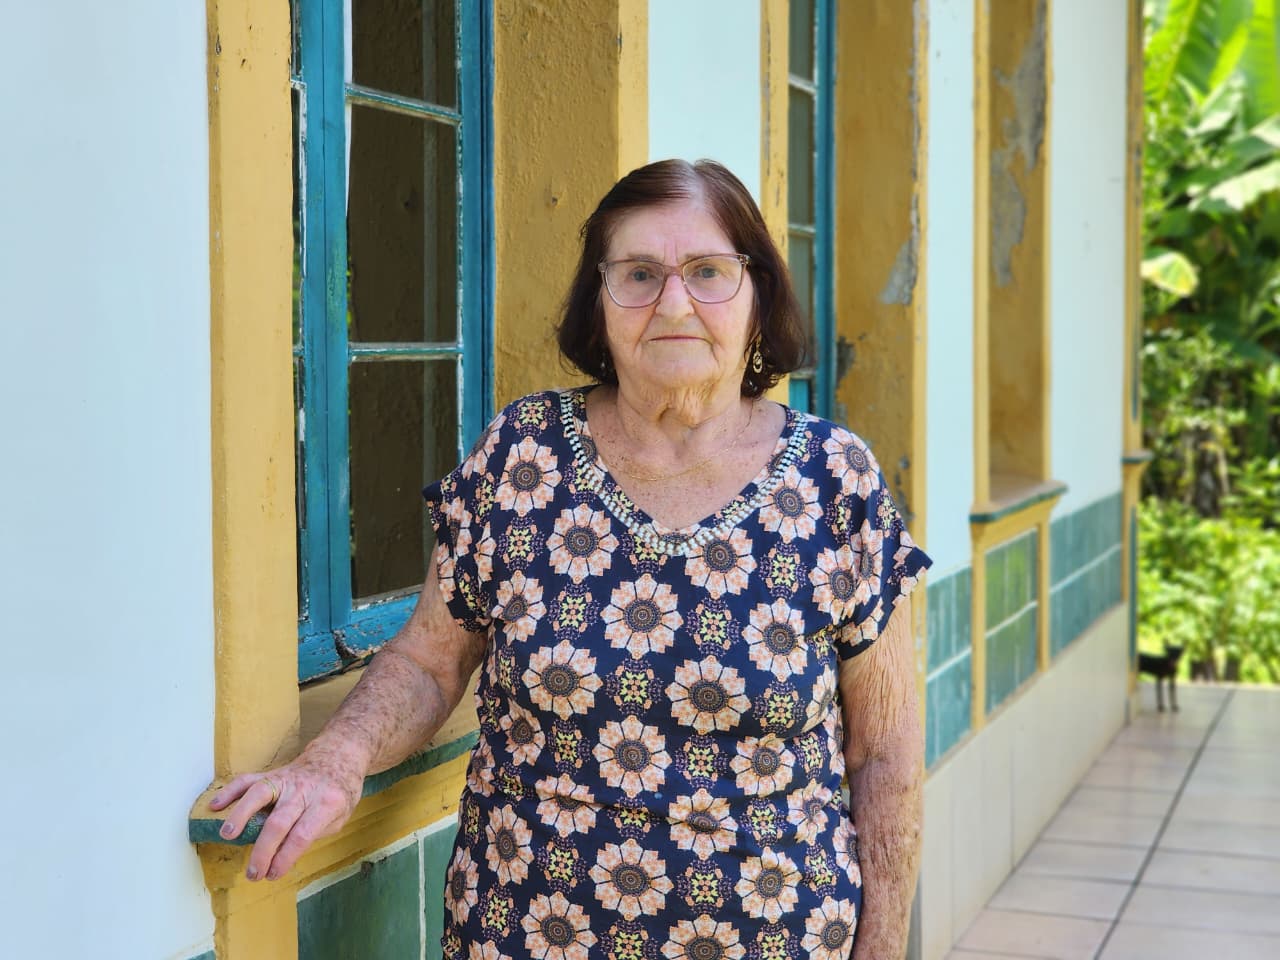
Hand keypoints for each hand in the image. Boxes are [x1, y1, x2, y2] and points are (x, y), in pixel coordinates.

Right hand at [208, 745, 365, 881]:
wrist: (339, 755)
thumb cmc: (339, 792)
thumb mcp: (340, 817)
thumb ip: (314, 834)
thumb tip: (282, 855)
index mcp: (326, 803)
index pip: (302, 835)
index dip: (285, 858)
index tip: (272, 874)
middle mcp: (304, 790)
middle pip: (278, 821)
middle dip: (263, 851)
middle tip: (253, 873)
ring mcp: (286, 779)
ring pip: (260, 794)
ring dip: (241, 815)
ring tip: (227, 835)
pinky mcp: (272, 773)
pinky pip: (249, 779)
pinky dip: (230, 791)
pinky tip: (216, 805)